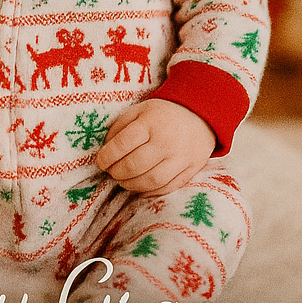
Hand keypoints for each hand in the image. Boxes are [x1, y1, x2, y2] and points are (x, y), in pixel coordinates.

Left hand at [93, 98, 215, 195]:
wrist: (200, 115)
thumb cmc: (162, 115)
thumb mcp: (139, 111)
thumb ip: (120, 127)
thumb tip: (106, 149)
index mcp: (150, 123)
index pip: (122, 144)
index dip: (106, 157)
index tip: (101, 161)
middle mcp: (166, 141)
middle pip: (135, 165)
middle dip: (117, 172)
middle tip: (111, 171)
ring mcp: (181, 157)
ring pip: (151, 180)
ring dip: (131, 185)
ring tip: (124, 180)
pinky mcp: (191, 169)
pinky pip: (168, 187)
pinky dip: (151, 191)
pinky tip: (141, 187)